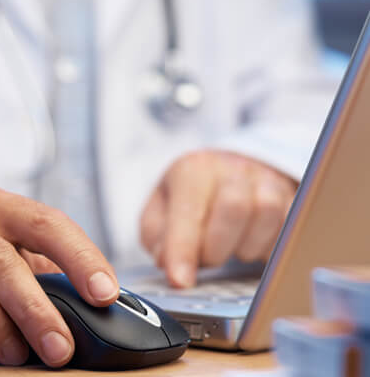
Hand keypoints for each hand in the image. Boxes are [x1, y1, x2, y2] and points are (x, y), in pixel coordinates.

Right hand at [0, 188, 118, 366]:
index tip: (104, 294)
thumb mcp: (0, 246)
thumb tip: (88, 306)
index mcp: (0, 208)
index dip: (80, 257)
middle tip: (60, 347)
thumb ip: (36, 269)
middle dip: (35, 309)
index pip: (48, 224)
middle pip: (2, 260)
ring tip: (16, 354)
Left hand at [140, 150, 296, 287]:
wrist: (226, 174)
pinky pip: (291, 226)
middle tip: (206, 260)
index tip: (180, 281)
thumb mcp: (160, 212)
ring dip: (246, 247)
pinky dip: (271, 248)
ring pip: (267, 214)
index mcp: (193, 169)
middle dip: (216, 248)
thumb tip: (171, 265)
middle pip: (234, 207)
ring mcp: (266, 180)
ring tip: (230, 250)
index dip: (183, 249)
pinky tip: (253, 248)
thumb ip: (158, 238)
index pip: (189, 210)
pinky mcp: (291, 198)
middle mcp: (232, 169)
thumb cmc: (190, 199)